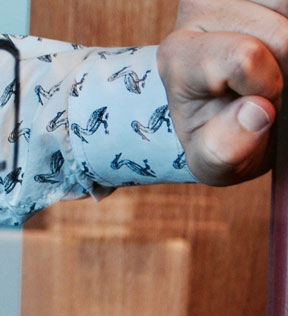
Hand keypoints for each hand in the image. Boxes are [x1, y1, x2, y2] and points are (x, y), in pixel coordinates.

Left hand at [158, 0, 287, 185]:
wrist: (233, 117)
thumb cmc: (223, 135)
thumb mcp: (215, 160)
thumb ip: (225, 148)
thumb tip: (256, 113)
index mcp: (178, 55)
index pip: (245, 57)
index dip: (267, 87)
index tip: (257, 104)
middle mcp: (196, 10)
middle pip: (282, 34)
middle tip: (267, 86)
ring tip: (275, 65)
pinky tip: (281, 48)